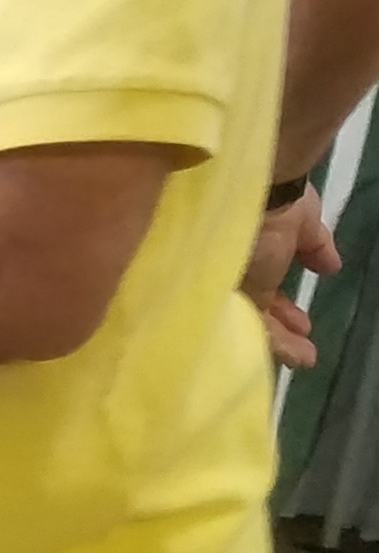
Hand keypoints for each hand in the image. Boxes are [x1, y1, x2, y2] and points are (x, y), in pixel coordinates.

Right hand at [248, 187, 338, 371]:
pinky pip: (313, 245)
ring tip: (308, 325)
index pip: (244, 319)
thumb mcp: (248, 296)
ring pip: (283, 283)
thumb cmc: (241, 250)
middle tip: (306, 349)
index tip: (298, 360)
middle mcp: (242, 267)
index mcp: (223, 281)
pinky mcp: (300, 224)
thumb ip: (267, 324)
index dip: (270, 342)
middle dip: (282, 329)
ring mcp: (272, 244)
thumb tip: (280, 349)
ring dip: (294, 307)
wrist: (261, 192)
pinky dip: (321, 259)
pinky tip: (329, 268)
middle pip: (262, 306)